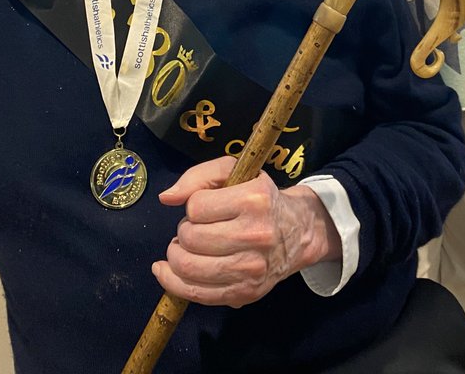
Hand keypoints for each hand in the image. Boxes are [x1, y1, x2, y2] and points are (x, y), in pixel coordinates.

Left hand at [152, 155, 340, 306]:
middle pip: (190, 238)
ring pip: (189, 267)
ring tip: (185, 247)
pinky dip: (173, 282)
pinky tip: (167, 271)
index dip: (193, 206)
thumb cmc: (260, 198)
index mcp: (254, 200)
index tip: (203, 207)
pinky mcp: (244, 294)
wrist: (298, 232)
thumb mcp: (236, 171)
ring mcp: (250, 269)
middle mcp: (255, 236)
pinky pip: (197, 294)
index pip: (196, 207)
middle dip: (183, 231)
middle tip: (193, 228)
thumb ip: (198, 176)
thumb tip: (166, 197)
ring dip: (176, 256)